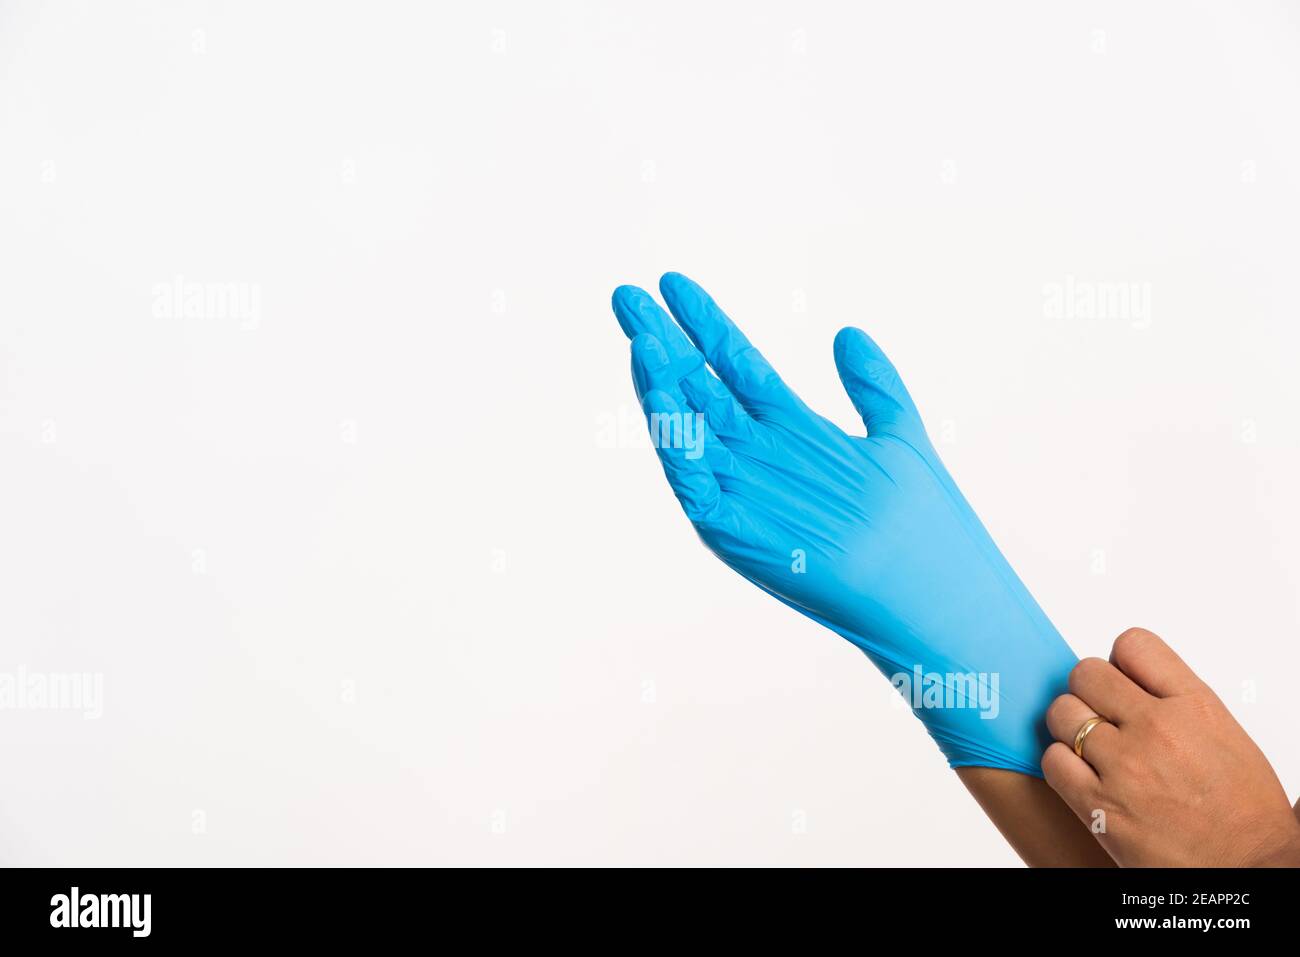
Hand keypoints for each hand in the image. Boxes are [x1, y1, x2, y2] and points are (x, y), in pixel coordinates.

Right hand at [611, 272, 1077, 773]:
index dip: (704, 322)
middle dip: (661, 341)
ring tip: (637, 338)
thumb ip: (874, 386)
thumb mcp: (900, 434)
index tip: (673, 282)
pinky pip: (690, 478)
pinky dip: (672, 439)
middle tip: (624, 294)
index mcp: (789, 430)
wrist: (934, 593)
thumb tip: (848, 332)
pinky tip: (659, 397)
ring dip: (657, 383)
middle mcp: (755, 457)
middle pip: (697, 387)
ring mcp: (739, 492)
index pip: (734, 362)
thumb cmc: (925, 525)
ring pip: (685, 427)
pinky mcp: (730, 531)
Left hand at [1043, 628, 1299, 865]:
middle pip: (1086, 673)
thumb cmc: (1245, 811)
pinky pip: (1053, 760)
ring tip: (1091, 748)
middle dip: (1090, 691)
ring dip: (1071, 727)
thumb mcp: (1225, 735)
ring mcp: (1124, 765)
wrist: (1250, 870)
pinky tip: (1083, 776)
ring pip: (1062, 712)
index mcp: (1194, 706)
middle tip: (1102, 716)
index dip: (1120, 662)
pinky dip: (1062, 765)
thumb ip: (1176, 701)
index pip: (1133, 644)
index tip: (1123, 681)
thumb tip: (1134, 680)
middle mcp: (1156, 728)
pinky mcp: (1098, 804)